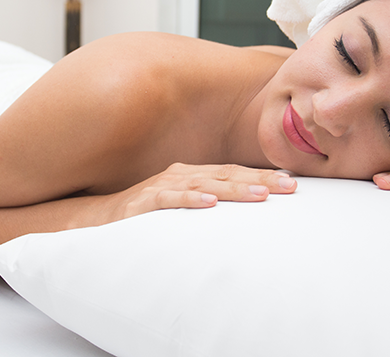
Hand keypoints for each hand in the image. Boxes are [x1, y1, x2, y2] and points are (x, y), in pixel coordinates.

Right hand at [116, 163, 296, 218]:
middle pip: (226, 174)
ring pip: (205, 185)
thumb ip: (207, 204)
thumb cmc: (144, 213)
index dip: (263, 175)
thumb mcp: (181, 205)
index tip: (292, 182)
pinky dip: (191, 200)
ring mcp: (161, 186)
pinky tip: (210, 204)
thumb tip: (244, 212)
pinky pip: (170, 199)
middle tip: (289, 186)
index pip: (234, 172)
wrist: (97, 217)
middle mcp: (180, 175)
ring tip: (260, 194)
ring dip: (234, 189)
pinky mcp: (144, 203)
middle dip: (260, 179)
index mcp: (192, 175)